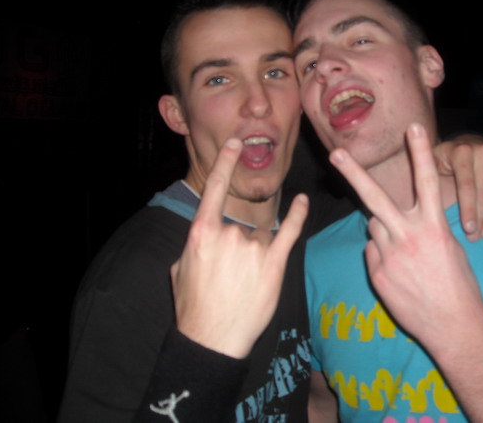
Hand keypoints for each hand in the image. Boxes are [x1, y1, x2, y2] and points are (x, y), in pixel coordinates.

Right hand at [171, 138, 308, 357]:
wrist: (213, 339)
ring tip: (244, 284)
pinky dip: (298, 215)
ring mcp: (253, 248)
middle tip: (229, 278)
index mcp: (201, 233)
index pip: (214, 188)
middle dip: (237, 248)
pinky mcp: (275, 263)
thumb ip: (195, 242)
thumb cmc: (193, 306)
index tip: (234, 144)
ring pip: (260, 238)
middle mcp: (228, 234)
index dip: (224, 163)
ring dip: (255, 256)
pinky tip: (303, 202)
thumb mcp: (179, 268)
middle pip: (240, 225)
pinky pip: (289, 232)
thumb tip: (205, 231)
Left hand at [329, 124, 482, 342]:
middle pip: (376, 198)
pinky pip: (373, 252)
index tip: (414, 127)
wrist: (453, 324)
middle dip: (354, 173)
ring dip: (385, 232)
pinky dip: (381, 256)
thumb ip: (421, 228)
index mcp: (433, 227)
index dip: (420, 153)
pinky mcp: (377, 274)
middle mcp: (408, 237)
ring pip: (374, 228)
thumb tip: (395, 221)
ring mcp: (389, 256)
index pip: (426, 182)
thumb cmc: (457, 284)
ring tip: (407, 254)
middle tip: (336, 153)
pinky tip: (400, 272)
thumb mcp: (449, 248)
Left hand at [433, 134, 482, 240]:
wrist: (460, 145)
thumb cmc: (441, 165)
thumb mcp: (431, 170)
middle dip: (481, 217)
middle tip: (477, 238)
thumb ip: (429, 186)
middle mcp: (480, 149)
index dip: (468, 209)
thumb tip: (426, 217)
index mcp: (459, 151)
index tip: (468, 230)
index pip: (466, 185)